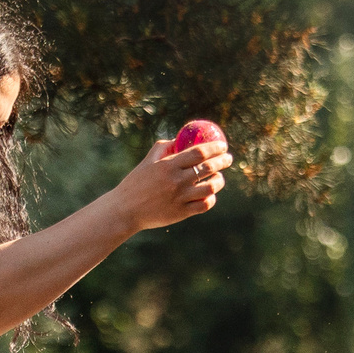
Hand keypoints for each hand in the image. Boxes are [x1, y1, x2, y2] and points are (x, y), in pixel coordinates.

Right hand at [108, 136, 231, 232]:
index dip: (214, 147)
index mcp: (169, 165)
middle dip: (223, 161)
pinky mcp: (181, 213)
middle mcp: (176, 181)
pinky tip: (210, 194)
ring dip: (219, 181)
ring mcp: (180, 198)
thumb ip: (164, 148)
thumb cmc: (136, 183)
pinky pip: (204, 205)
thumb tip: (180, 139)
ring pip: (211, 187)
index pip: (199, 152)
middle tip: (227, 159)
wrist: (125, 210)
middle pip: (209, 168)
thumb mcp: (147, 162)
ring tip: (219, 177)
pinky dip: (211, 198)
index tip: (222, 145)